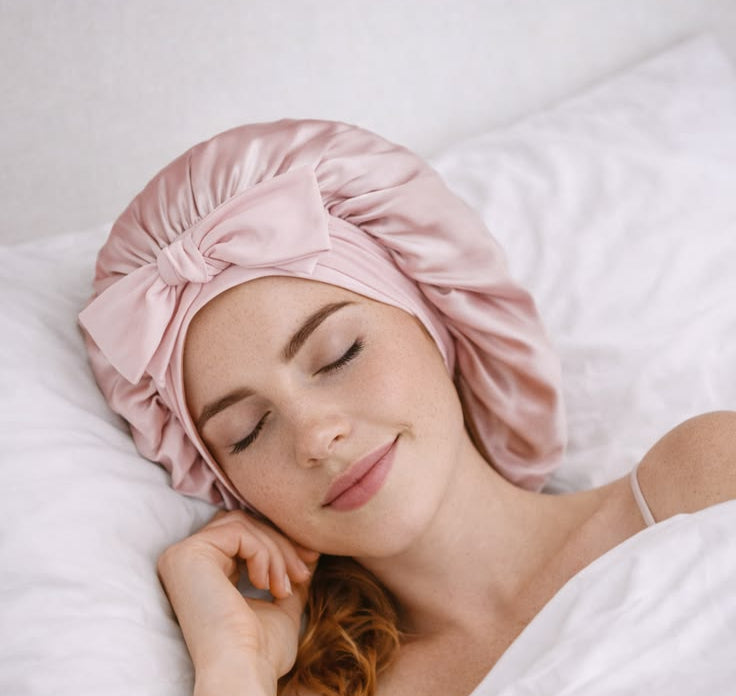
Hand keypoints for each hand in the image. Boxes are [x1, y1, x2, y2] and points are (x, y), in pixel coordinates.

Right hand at [157, 510, 319, 691]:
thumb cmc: (259, 650)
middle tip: (303, 571)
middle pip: (243, 526)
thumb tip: (310, 554)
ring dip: (275, 551)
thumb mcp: (279, 606)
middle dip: (280, 545)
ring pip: (242, 524)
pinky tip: (267, 584)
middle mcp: (185, 560)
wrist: (243, 671)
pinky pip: (238, 531)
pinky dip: (262, 553)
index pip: (243, 536)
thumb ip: (286, 577)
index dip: (278, 543)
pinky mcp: (189, 553)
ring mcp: (183, 555)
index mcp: (200, 572)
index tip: (310, 560)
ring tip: (285, 587)